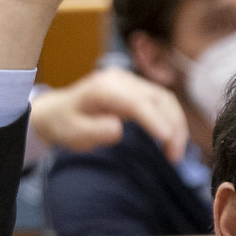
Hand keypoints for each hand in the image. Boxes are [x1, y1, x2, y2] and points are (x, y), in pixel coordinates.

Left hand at [31, 67, 188, 158]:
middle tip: (175, 157)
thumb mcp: (73, 132)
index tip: (167, 139)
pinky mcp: (137, 89)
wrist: (58, 112)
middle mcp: (119, 79)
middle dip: (173, 126)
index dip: (154, 119)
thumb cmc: (65, 123)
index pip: (136, 102)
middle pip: (157, 98)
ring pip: (164, 99)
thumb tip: (117, 128)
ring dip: (176, 124)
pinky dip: (171, 120)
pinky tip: (172, 139)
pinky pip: (161, 102)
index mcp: (102, 88)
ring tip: (175, 152)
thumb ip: (94, 131)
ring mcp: (130, 81)